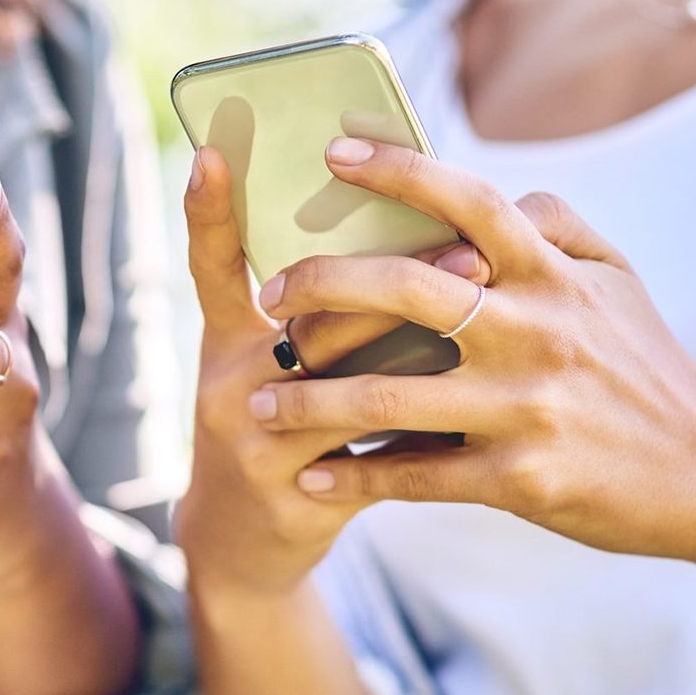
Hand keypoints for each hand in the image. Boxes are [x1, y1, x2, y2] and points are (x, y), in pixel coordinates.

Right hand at [174, 147, 486, 598]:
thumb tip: (401, 230)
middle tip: (466, 250)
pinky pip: (375, 457)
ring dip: (422, 351)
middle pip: (307, 319)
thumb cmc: (270, 428)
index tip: (215, 153)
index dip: (208, 210)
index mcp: (224, 340)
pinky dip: (428, 432)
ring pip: (348, 386)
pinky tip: (479, 414)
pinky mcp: (291, 495)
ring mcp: (254, 443)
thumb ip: (315, 313)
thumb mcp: (261, 367)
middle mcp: (226, 383)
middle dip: (387, 281)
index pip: (212, 262)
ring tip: (486, 315)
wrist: (242, 540)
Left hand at [253, 137, 695, 583]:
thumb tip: (500, 198)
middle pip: (406, 289)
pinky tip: (311, 478)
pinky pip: (414, 477)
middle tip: (270, 294)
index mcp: (554, 274)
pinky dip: (355, 479)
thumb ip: (559, 228)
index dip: (398, 169)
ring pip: (389, 396)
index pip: (468, 201)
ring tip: (258, 404)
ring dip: (311, 400)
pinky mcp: (519, 479)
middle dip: (324, 285)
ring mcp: (524, 407)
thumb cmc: (646, 368)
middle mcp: (535, 330)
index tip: (332, 152)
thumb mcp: (616, 283)